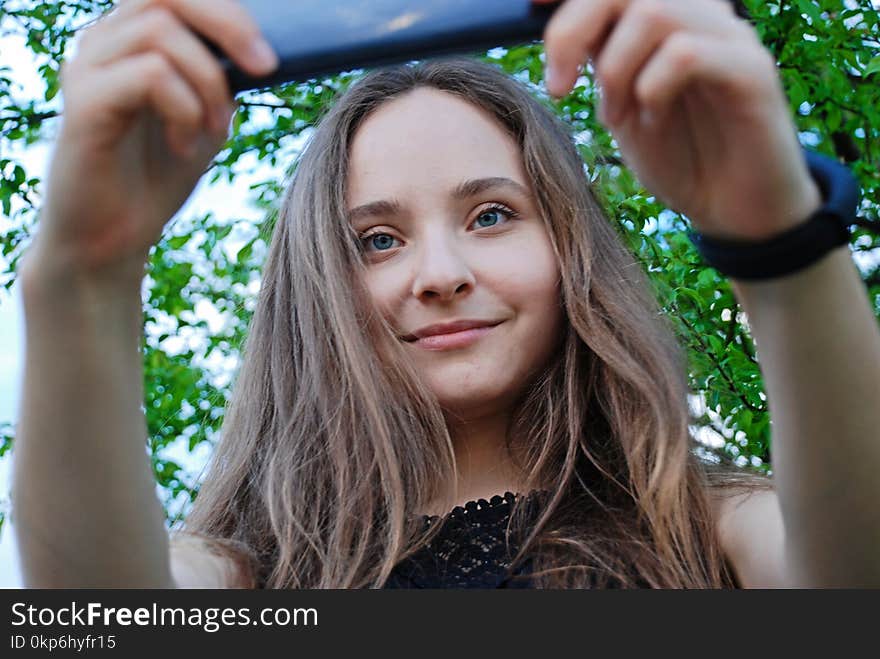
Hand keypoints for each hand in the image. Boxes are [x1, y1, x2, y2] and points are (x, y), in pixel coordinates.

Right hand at [28, 0, 277, 286]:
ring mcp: (88, 68)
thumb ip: (223, 79)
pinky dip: (184, 110)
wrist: (112, 238)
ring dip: (208, 82)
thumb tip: (262, 50)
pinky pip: (149, 75)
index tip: (269, 58)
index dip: (227, 11)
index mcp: (132, 39)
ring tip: (214, 129)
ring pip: (160, 32)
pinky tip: (184, 147)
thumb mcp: (206, 118)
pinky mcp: (83, 102)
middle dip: (227, 24)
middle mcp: (103, 42)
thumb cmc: (157, 176)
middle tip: (264, 67)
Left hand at [533, 0, 821, 241]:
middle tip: (559, 85)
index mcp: (669, 17)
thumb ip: (600, 62)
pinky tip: (651, 121)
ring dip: (616, 70)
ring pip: (655, 12)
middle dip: (575, 28)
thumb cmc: (680, 157)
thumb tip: (558, 32)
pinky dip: (652, 89)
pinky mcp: (752, 71)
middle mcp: (703, 14)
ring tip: (615, 116)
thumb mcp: (622, 106)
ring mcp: (731, 37)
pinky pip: (686, 54)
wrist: (733, 211)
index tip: (531, 11)